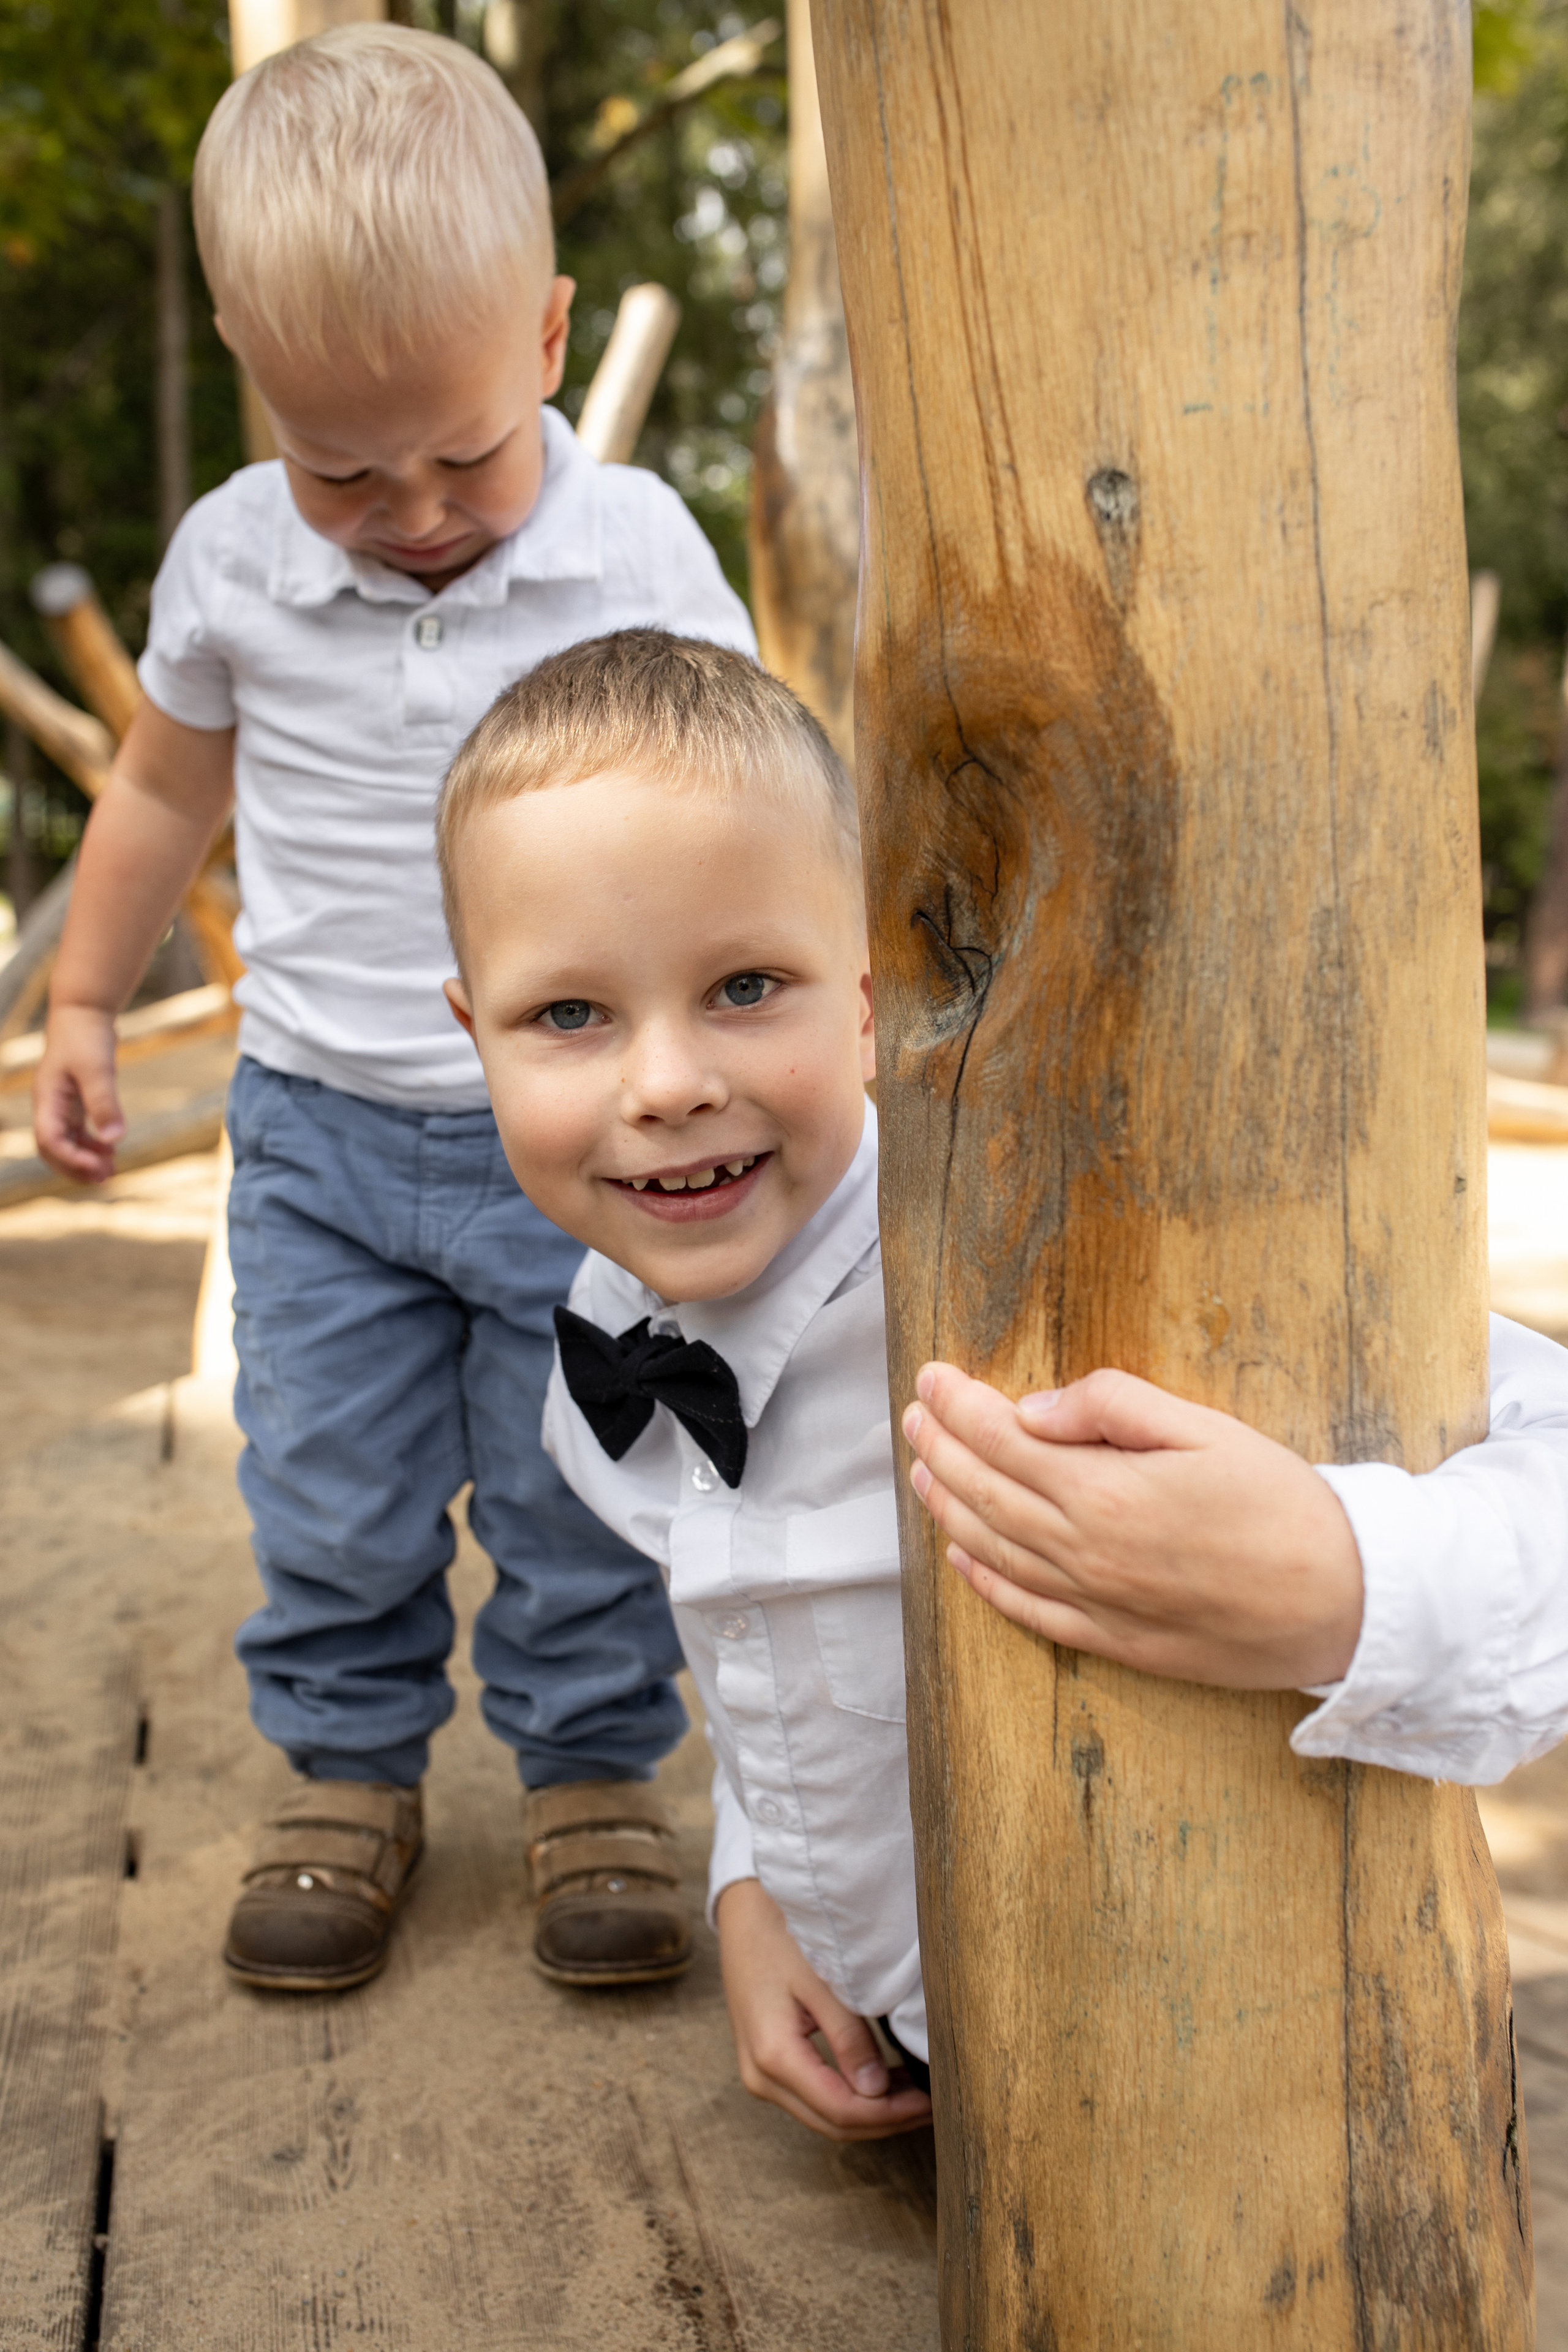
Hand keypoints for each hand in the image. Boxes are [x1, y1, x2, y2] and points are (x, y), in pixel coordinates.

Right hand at [32, 1004, 124, 1181]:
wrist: (84, 1014)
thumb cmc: (87, 1037)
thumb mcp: (98, 1070)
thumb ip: (104, 1103)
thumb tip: (114, 1140)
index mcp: (48, 1100)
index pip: (49, 1140)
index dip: (70, 1159)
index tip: (97, 1169)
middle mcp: (49, 1105)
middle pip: (52, 1149)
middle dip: (75, 1167)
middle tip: (104, 1178)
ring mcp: (60, 1105)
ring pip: (66, 1143)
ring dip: (84, 1159)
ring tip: (110, 1171)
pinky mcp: (74, 1101)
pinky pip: (77, 1132)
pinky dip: (92, 1145)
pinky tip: (111, 1152)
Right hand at [715, 1877, 931, 2140]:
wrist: (743, 1911)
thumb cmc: (783, 1934)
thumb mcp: (822, 1980)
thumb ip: (849, 2037)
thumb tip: (876, 2091)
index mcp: (773, 2054)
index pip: (840, 2108)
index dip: (889, 2112)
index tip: (929, 2102)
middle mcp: (760, 2076)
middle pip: (831, 2122)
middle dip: (884, 2120)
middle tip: (931, 2105)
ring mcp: (759, 2074)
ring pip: (822, 2116)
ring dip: (869, 2113)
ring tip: (914, 2095)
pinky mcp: (765, 2065)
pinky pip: (812, 2098)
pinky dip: (849, 2098)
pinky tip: (882, 2084)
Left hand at [902, 1363, 1364, 1690]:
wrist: (1344, 1603)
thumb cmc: (1282, 1504)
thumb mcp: (1205, 1428)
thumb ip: (1113, 1407)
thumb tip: (1034, 1408)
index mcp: (1102, 1493)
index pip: (1002, 1440)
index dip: (959, 1405)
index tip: (931, 1375)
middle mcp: (1083, 1553)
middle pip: (985, 1492)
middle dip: (941, 1447)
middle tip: (913, 1414)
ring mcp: (1094, 1603)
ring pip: (994, 1549)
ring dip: (949, 1507)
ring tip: (922, 1470)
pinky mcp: (1115, 1641)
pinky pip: (1029, 1611)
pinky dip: (985, 1582)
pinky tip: (961, 1557)